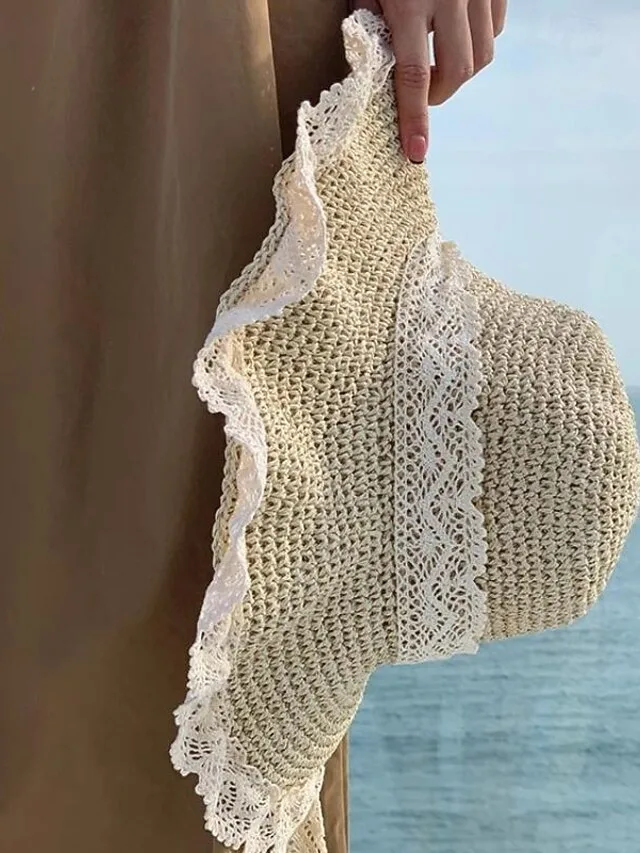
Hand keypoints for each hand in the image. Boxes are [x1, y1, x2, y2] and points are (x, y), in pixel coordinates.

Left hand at [352, 0, 506, 162]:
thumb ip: (370, 28)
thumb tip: (376, 80)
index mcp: (410, 2)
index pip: (414, 75)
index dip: (415, 118)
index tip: (416, 151)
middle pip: (457, 71)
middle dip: (439, 94)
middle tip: (423, 92)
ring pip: (482, 54)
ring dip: (459, 71)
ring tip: (438, 61)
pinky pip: (495, 28)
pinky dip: (476, 43)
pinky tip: (455, 36)